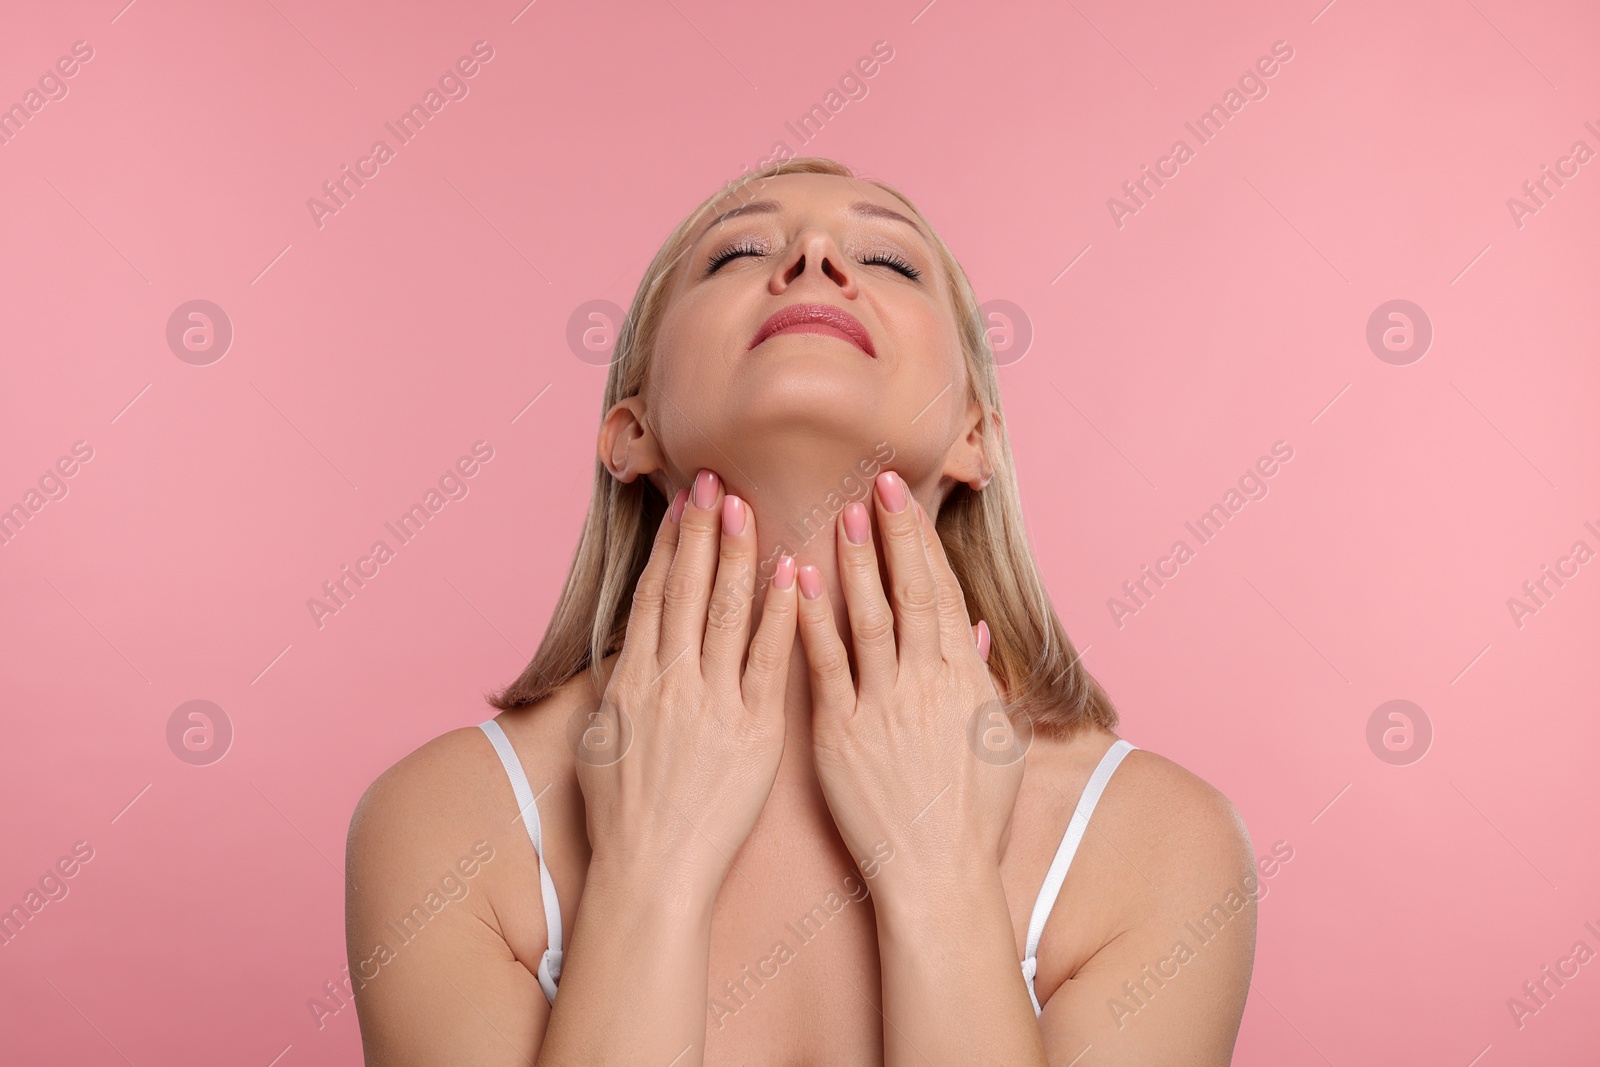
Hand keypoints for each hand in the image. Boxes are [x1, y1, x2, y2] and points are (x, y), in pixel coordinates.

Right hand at [577, 469, 798, 905]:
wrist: (652, 873)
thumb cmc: (623, 818)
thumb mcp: (601, 742)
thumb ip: (616, 690)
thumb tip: (627, 654)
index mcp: (632, 681)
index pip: (655, 595)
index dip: (670, 545)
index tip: (683, 505)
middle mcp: (670, 681)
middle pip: (688, 588)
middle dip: (703, 530)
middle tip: (717, 480)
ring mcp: (713, 703)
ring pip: (726, 611)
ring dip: (738, 554)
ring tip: (749, 506)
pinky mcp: (755, 730)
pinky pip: (770, 660)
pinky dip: (780, 614)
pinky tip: (794, 574)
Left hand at [795, 470, 1020, 898]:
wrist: (936, 875)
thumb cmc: (969, 816)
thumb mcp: (995, 741)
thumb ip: (984, 679)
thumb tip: (977, 630)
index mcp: (965, 680)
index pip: (941, 593)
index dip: (922, 543)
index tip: (905, 501)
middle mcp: (927, 683)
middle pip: (908, 592)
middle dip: (892, 534)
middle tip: (874, 483)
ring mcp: (883, 705)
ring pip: (866, 617)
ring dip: (853, 562)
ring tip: (839, 514)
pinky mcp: (840, 733)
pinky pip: (822, 665)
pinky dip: (809, 619)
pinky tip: (793, 580)